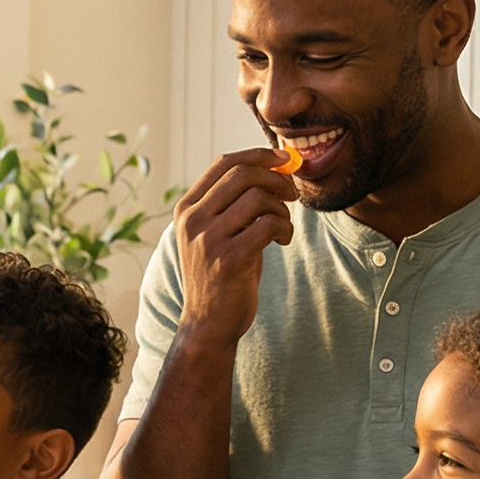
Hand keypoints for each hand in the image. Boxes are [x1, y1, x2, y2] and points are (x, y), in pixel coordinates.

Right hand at [170, 147, 298, 345]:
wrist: (209, 323)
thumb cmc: (220, 274)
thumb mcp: (216, 233)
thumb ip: (234, 203)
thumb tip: (276, 167)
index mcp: (187, 209)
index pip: (223, 163)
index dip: (258, 155)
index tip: (284, 159)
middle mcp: (193, 220)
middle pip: (242, 174)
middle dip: (276, 179)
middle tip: (292, 194)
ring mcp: (209, 239)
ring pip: (258, 199)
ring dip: (282, 209)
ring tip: (283, 227)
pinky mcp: (230, 258)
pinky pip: (268, 224)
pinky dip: (284, 228)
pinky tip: (283, 241)